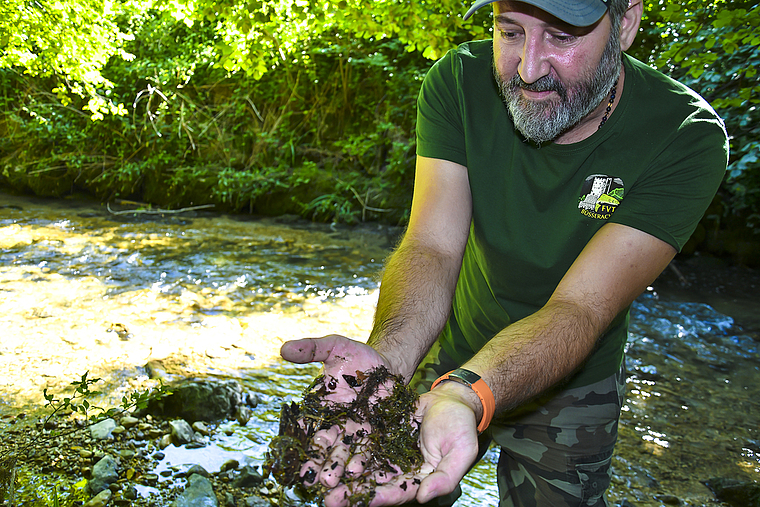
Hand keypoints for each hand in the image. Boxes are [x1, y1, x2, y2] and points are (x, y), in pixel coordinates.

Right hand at [280, 335, 393, 498]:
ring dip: (340, 469)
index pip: (306, 428)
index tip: (292, 459)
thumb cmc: (357, 355)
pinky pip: (372, 451)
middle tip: (313, 480)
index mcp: (320, 408)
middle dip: (318, 463)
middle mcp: (336, 424)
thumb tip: (284, 348)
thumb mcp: (334, 347)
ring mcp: (357, 432)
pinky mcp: (378, 434)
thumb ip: (311, 349)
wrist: (389, 363)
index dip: (299, 443)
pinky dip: (366, 464)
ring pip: (347, 453)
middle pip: (325, 447)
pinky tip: (361, 477)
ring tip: (334, 484)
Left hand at [326, 382, 479, 505]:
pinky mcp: (381, 437)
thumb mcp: (461, 451)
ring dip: (343, 475)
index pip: (398, 493)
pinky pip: (362, 444)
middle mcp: (401, 471)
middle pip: (374, 484)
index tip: (362, 500)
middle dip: (352, 493)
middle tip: (330, 499)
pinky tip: (328, 453)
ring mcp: (389, 454)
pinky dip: (346, 450)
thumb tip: (424, 497)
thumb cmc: (460, 426)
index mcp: (421, 480)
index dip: (380, 497)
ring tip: (322, 482)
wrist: (450, 399)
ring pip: (363, 467)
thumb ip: (445, 476)